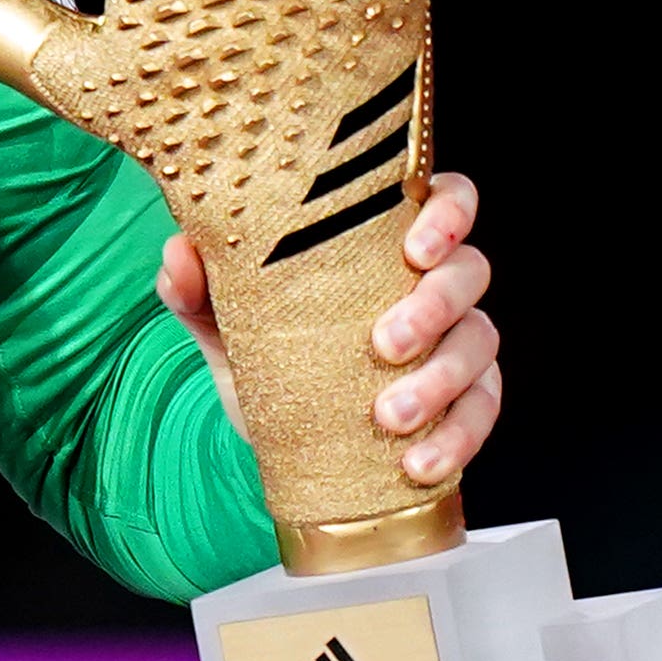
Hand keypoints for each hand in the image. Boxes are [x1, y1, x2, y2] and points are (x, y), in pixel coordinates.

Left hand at [163, 171, 497, 497]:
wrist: (280, 443)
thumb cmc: (269, 358)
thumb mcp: (229, 327)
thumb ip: (199, 292)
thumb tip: (177, 255)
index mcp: (384, 244)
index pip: (444, 198)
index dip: (448, 211)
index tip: (415, 245)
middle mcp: (433, 283)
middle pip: (468, 271)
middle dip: (433, 306)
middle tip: (383, 344)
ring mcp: (457, 339)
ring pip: (480, 339)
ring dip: (440, 378)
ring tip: (389, 416)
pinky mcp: (467, 398)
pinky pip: (483, 409)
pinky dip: (458, 438)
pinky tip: (418, 463)